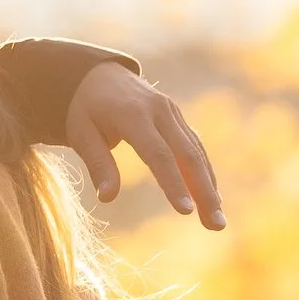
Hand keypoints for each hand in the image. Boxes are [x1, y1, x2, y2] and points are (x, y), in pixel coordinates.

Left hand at [63, 62, 225, 227]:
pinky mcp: (178, 118)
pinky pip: (195, 147)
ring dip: (209, 187)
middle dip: (204, 191)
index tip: (186, 212)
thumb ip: (97, 164)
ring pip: (197, 153)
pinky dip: (204, 173)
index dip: (173, 183)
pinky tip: (211, 197)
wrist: (98, 75)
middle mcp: (159, 111)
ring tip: (217, 221)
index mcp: (133, 115)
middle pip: (188, 155)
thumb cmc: (85, 109)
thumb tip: (107, 198)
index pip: (158, 154)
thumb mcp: (81, 134)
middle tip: (216, 225)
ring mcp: (172, 112)